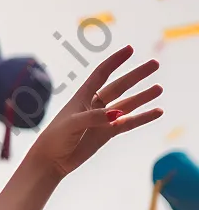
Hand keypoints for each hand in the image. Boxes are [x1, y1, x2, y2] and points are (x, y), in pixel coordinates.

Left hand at [26, 44, 162, 180]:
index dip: (115, 61)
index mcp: (82, 97)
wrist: (51, 160)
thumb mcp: (72, 124)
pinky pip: (129, 123)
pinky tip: (158, 112)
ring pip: (127, 104)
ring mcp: (103, 119)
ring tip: (159, 88)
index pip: (101, 74)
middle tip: (155, 64)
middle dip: (136, 75)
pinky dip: (143, 117)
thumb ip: (94, 117)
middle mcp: (94, 105)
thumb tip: (118, 114)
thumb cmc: (55, 138)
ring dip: (143, 96)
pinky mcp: (107, 133)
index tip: (130, 49)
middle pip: (119, 86)